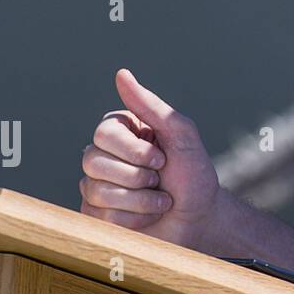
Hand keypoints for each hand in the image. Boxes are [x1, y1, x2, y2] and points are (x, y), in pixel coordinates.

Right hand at [78, 68, 220, 249]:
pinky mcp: (96, 216)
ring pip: (95, 190)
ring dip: (140, 199)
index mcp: (123, 133)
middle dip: (137, 175)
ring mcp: (97, 187)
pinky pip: (100, 215)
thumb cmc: (194, 175)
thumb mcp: (181, 135)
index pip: (104, 132)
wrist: (201, 220)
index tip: (161, 158)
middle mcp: (105, 156)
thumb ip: (151, 106)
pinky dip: (133, 217)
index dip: (134, 149)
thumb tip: (122, 74)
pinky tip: (148, 216)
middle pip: (92, 160)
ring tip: (160, 199)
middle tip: (160, 179)